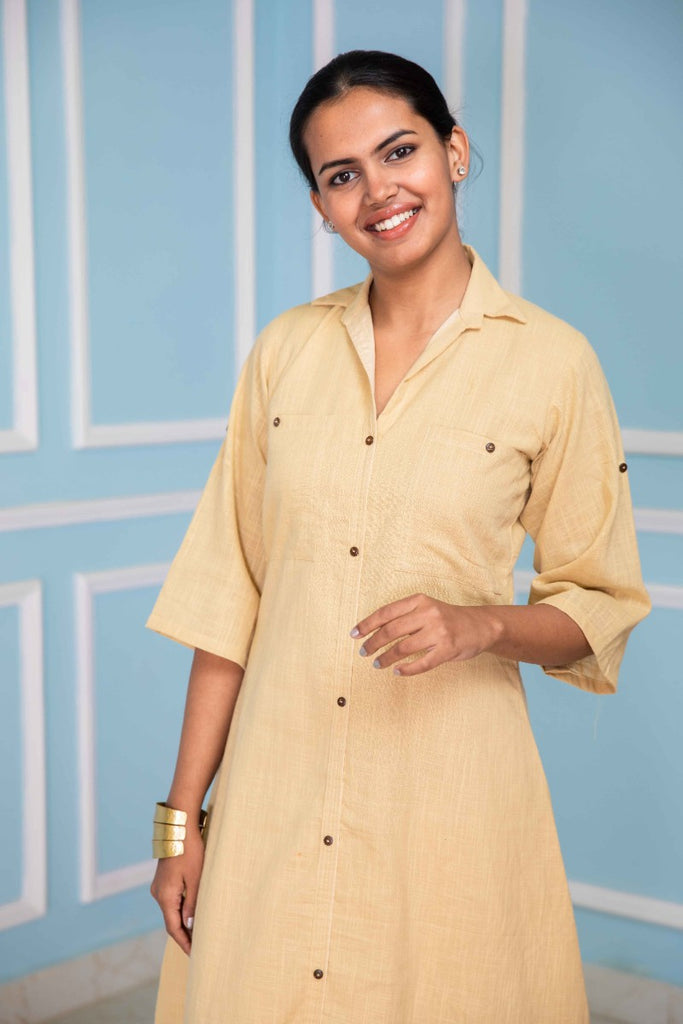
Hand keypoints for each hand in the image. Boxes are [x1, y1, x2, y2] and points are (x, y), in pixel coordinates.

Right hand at [150, 826, 204, 954]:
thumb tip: (189, 926)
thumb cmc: (190, 851)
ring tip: (198, 932)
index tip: (194, 955)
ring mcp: (159, 886)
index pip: (173, 928)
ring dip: (182, 922)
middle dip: (184, 935)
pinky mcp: (163, 879)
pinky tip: (191, 912)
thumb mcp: (196, 879)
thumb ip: (192, 904)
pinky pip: (171, 900)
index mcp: (165, 897)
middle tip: (199, 947)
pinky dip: (180, 909)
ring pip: (171, 910)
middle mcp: (158, 893)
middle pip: (171, 921)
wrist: (179, 827)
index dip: (184, 943)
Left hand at [350, 594, 502, 675]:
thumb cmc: (447, 618)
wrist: (481, 625)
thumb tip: (373, 630)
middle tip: (363, 652)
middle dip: (373, 644)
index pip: (386, 612)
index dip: (367, 624)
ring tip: (377, 664)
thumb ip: (405, 615)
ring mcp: (439, 632)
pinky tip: (397, 672)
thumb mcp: (426, 607)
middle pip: (391, 631)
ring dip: (386, 658)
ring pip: (403, 648)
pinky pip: (422, 663)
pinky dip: (406, 670)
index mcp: (419, 601)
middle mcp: (428, 614)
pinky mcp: (447, 650)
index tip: (354, 635)